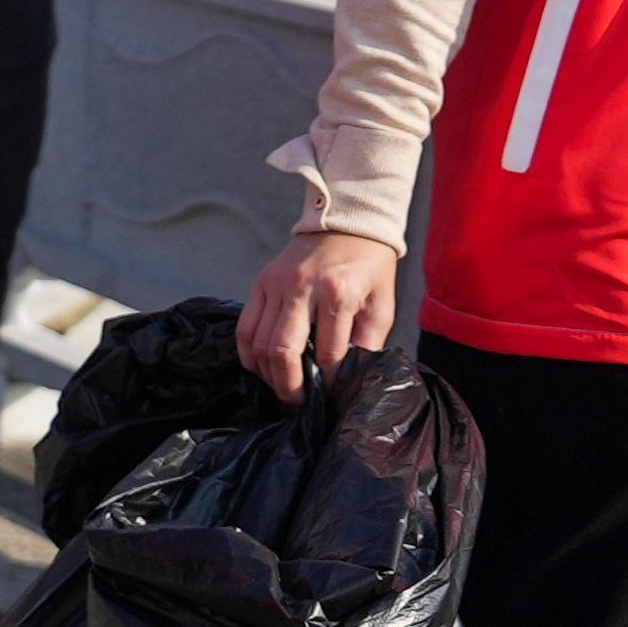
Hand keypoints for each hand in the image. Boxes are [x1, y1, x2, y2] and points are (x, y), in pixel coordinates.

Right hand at [237, 228, 400, 401]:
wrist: (348, 224)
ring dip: (267, 373)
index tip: (331, 394)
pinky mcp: (261, 282)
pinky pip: (245, 327)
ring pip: (259, 342)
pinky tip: (260, 367)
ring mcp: (276, 284)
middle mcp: (301, 288)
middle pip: (283, 351)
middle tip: (297, 403)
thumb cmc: (369, 267)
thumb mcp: (382, 305)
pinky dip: (249, 353)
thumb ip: (368, 342)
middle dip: (289, 385)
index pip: (328, 353)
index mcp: (337, 293)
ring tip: (281, 387)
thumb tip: (350, 378)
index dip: (330, 381)